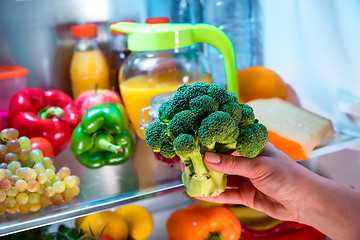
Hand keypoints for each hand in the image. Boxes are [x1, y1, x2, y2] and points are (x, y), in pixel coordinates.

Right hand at [197, 142, 318, 222]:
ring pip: (222, 177)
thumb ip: (232, 164)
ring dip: (208, 178)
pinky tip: (200, 193)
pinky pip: (227, 194)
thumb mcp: (259, 166)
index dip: (210, 142)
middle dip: (205, 162)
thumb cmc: (287, 176)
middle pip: (222, 161)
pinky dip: (214, 194)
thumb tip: (207, 158)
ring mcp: (245, 178)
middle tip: (187, 162)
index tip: (193, 143)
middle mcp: (247, 161)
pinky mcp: (245, 194)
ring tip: (189, 177)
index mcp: (252, 147)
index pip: (227, 141)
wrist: (305, 202)